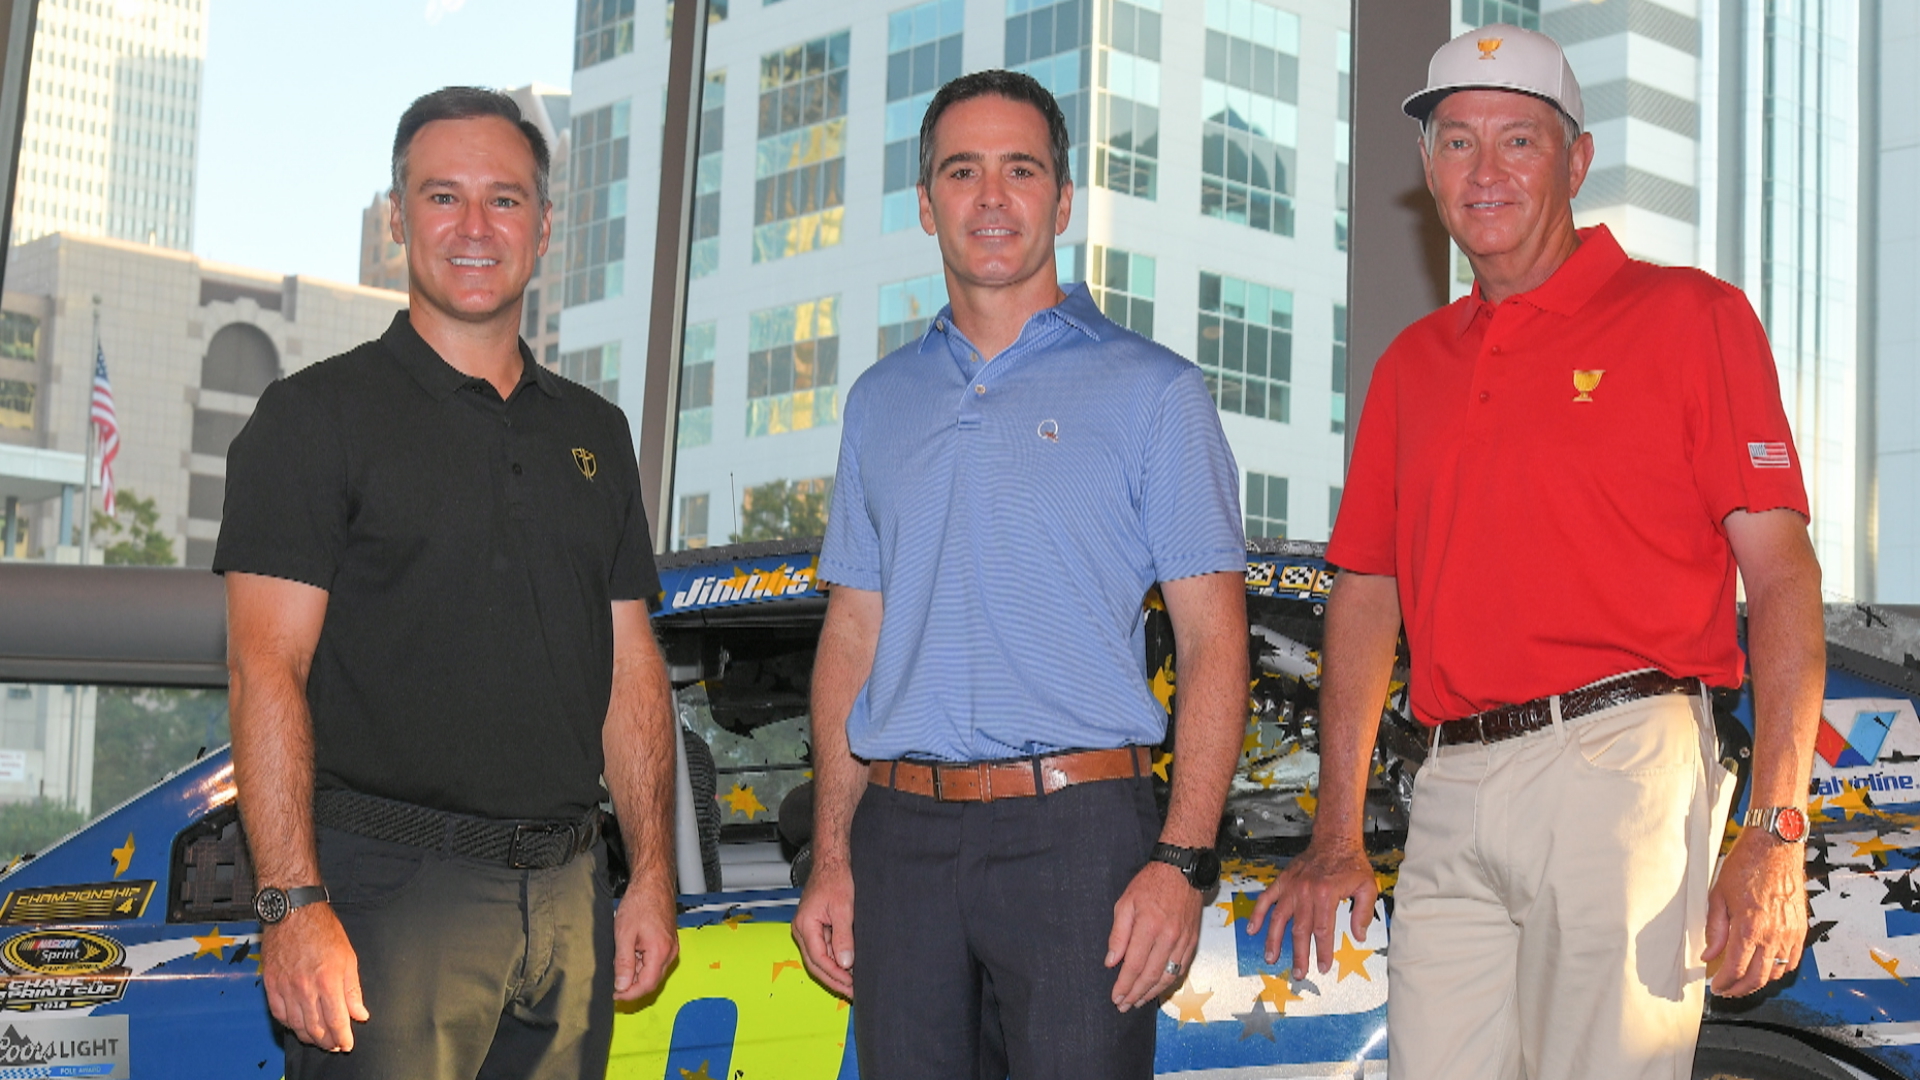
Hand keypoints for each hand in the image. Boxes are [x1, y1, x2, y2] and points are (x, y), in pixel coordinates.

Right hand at [262, 904, 367, 1051]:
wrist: (293, 912)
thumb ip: (352, 990)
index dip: (343, 1038)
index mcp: (328, 982)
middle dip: (327, 1042)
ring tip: (319, 1039)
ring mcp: (285, 988)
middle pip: (316, 1028)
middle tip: (334, 1045)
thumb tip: (360, 1014)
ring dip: (309, 1037)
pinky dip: (289, 1024)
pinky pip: (279, 1014)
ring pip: (296, 1025)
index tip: (347, 1045)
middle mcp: (305, 989)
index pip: (337, 1021)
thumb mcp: (348, 958)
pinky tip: (298, 1025)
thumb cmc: (323, 931)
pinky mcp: (271, 984)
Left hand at [613, 876, 679, 999]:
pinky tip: (631, 953)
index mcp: (660, 952)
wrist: (653, 883)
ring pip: (653, 973)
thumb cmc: (640, 903)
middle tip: (614, 981)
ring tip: (621, 961)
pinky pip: (656, 962)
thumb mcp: (624, 934)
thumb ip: (623, 963)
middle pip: (651, 982)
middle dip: (632, 986)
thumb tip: (621, 986)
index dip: (629, 994)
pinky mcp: (669, 943)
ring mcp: (671, 948)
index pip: (646, 985)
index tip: (614, 995)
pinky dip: (642, 964)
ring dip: (636, 974)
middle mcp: (670, 953)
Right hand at [793, 858, 855, 997]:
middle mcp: (801, 930)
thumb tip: (846, 963)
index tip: (851, 985)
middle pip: (816, 964)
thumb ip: (844, 937)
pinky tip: (848, 966)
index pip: (819, 959)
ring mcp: (807, 929)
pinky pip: (823, 948)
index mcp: (805, 926)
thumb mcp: (843, 909)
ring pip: (819, 958)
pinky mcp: (814, 927)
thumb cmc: (835, 880)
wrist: (831, 863)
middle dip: (834, 979)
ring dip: (835, 971)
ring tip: (852, 983)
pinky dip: (835, 959)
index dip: (835, 975)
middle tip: (852, 992)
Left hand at [1106, 861, 1201, 1011]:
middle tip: (1124, 1005)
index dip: (1124, 985)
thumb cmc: (1150, 883)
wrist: (1182, 870)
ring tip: (1138, 1002)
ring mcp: (1183, 940)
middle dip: (1136, 994)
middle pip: (1151, 975)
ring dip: (1152, 993)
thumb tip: (1111, 962)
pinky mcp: (1192, 941)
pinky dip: (1169, 982)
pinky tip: (1158, 988)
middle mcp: (1168, 937)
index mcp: (1148, 926)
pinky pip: (1181, 968)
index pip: (1134, 965)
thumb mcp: (1125, 903)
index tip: (1115, 996)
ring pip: (1168, 976)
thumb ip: (1118, 935)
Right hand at [1247, 838, 1378, 976]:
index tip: (1323, 967)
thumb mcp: (1367, 887)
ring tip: (1271, 957)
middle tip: (1298, 973)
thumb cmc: (1351, 863)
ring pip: (1279, 918)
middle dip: (1299, 954)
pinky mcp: (1283, 881)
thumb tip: (1359, 936)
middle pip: (1299, 930)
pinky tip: (1252, 929)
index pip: (1323, 931)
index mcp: (1326, 895)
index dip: (1323, 951)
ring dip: (1274, 940)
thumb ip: (1363, 913)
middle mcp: (1306, 892)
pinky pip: (1266, 899)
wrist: (1334, 839)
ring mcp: (1291, 887)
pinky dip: (1258, 914)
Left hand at [1703, 830, 1806, 996]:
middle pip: (1758, 978)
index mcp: (1749, 927)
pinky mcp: (1801, 929)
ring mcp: (1790, 933)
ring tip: (1744, 980)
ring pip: (1776, 972)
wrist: (1775, 847)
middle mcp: (1773, 934)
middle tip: (1728, 990)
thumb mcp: (1718, 895)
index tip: (1716, 987)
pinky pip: (1792, 960)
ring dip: (1759, 981)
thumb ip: (1714, 929)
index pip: (1736, 969)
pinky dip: (1779, 969)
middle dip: (1740, 989)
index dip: (1724, 983)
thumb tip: (1708, 955)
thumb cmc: (1745, 865)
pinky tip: (1766, 967)